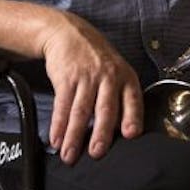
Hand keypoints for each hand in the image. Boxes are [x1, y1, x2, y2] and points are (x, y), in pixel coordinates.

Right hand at [39, 12, 143, 163]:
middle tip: (96, 154)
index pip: (133, 100)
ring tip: (69, 156)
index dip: (132, 117)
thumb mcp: (117, 72)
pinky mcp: (66, 78)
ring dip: (74, 136)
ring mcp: (86, 77)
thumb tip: (123, 134)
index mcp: (126, 78)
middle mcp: (108, 77)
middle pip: (105, 109)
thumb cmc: (98, 60)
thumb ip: (122, 99)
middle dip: (101, 134)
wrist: (70, 33)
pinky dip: (58, 125)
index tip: (130, 135)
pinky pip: (62, 105)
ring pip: (80, 111)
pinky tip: (56, 139)